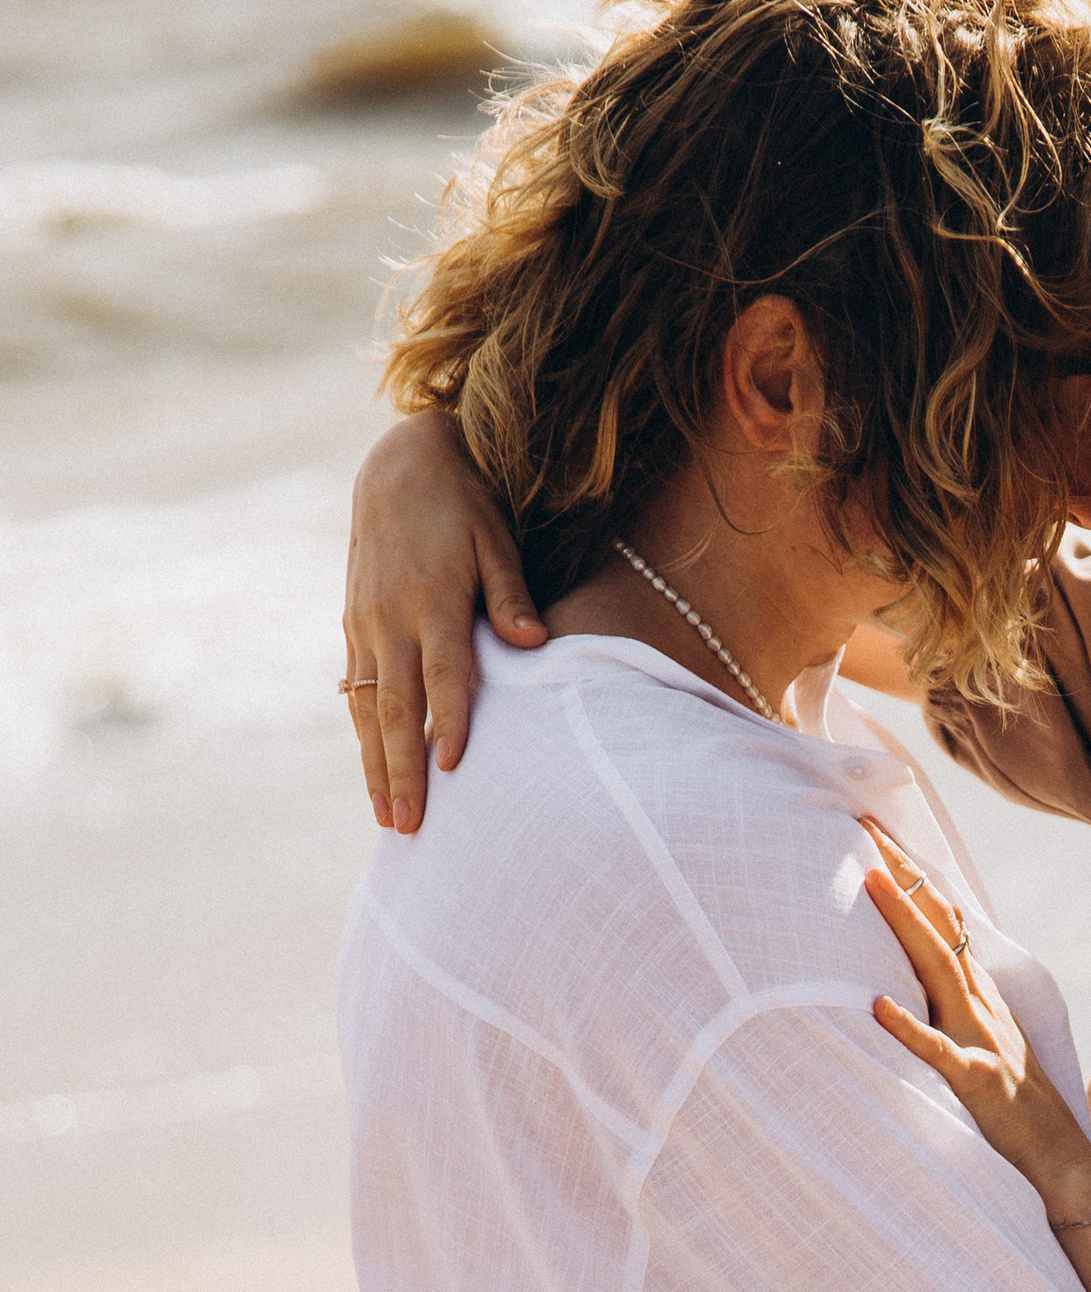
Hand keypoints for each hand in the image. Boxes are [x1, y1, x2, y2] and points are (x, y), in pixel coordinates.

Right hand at [343, 411, 545, 831]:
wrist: (399, 465)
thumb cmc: (465, 504)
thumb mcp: (497, 537)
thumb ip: (511, 595)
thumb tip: (536, 644)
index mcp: (433, 599)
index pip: (444, 674)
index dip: (451, 723)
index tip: (454, 772)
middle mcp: (391, 617)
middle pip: (397, 707)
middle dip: (402, 770)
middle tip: (408, 826)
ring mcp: (365, 623)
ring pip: (368, 708)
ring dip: (376, 766)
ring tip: (386, 819)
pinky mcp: (354, 623)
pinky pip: (356, 690)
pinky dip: (364, 734)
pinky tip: (372, 771)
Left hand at [862, 829, 1090, 1209]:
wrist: (1057, 1154)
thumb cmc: (1013, 1103)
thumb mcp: (982, 1037)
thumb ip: (953, 1002)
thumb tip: (912, 972)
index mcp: (978, 993)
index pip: (941, 919)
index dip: (912, 874)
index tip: (875, 832)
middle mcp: (979, 1004)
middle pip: (936, 926)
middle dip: (901, 875)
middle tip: (862, 828)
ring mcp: (980, 1038)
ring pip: (939, 971)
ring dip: (905, 925)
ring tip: (871, 882)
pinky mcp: (975, 1082)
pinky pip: (938, 1053)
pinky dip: (909, 1029)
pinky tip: (878, 1007)